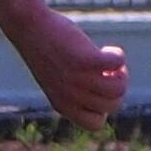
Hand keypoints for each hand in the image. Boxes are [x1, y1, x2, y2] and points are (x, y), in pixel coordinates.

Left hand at [0, 1, 126, 129]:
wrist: (28, 27)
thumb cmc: (46, 51)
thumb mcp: (59, 79)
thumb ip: (78, 91)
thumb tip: (112, 94)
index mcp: (61, 104)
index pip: (95, 124)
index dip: (103, 108)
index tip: (98, 89)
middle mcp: (69, 96)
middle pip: (113, 104)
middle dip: (117, 87)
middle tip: (107, 69)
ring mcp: (76, 78)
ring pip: (118, 88)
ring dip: (122, 73)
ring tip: (110, 61)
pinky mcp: (82, 59)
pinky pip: (116, 64)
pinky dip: (119, 56)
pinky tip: (110, 50)